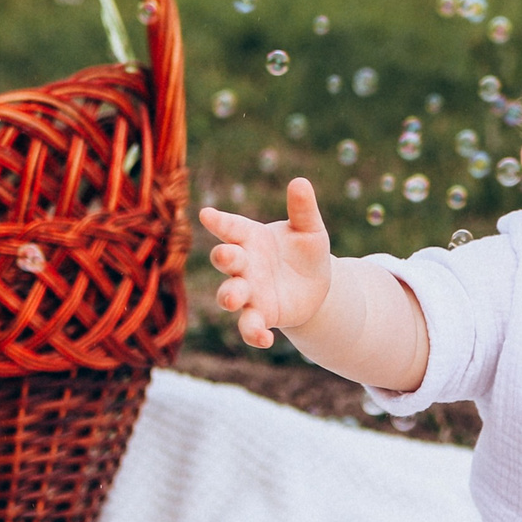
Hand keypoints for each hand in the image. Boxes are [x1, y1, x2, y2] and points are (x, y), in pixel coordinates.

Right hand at [199, 179, 334, 348]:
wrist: (315, 285)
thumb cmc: (305, 250)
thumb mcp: (310, 230)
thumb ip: (303, 209)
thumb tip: (300, 182)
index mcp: (251, 237)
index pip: (231, 227)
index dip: (219, 221)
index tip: (206, 214)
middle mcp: (244, 264)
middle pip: (227, 260)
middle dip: (224, 258)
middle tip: (227, 255)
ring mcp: (249, 291)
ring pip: (230, 294)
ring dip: (229, 296)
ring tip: (233, 299)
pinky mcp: (261, 315)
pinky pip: (250, 326)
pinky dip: (253, 333)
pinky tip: (265, 339)